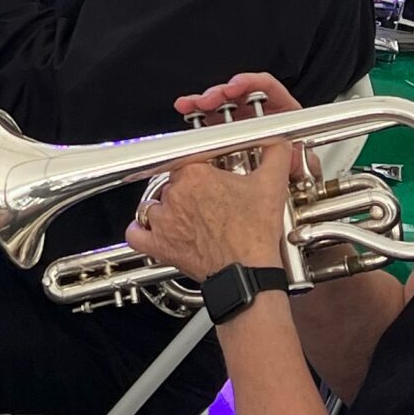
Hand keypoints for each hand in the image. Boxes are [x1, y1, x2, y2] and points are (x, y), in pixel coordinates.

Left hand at [123, 72, 300, 285]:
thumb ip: (276, 154)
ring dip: (167, 208)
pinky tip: (154, 230)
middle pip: (173, 181)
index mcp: (195, 174)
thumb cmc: (255, 234)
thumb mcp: (272, 185)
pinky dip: (141, 230)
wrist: (248, 272)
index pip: (189, 159)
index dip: (202, 169)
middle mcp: (175, 194)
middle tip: (209, 201)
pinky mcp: (158, 245)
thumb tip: (278, 142)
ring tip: (187, 216)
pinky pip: (135, 233)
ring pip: (154, 204)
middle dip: (189, 190)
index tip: (212, 177)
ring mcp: (163, 220)